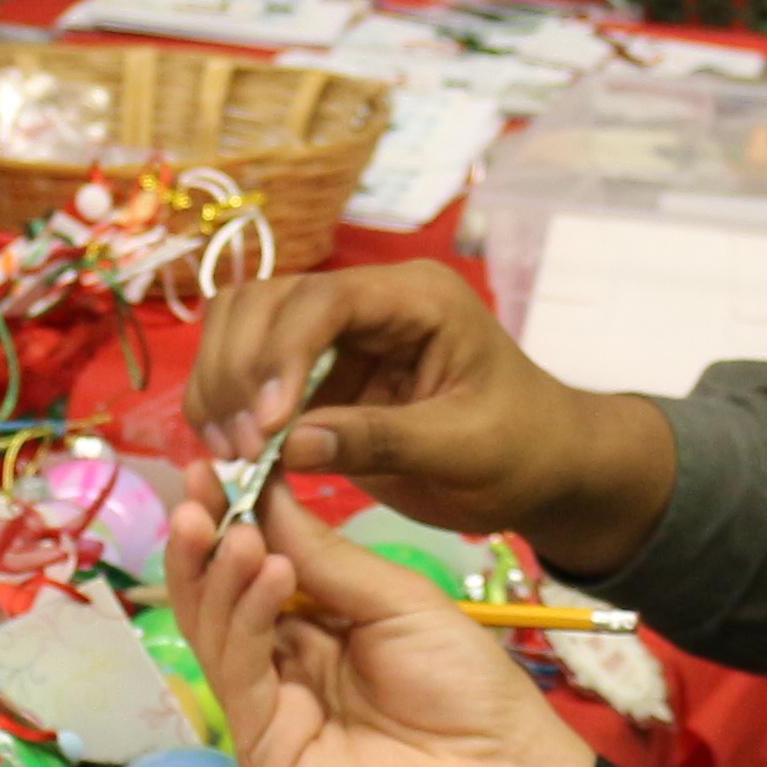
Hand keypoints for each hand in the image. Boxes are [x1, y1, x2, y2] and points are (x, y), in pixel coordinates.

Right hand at [165, 475, 589, 766]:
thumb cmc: (466, 684)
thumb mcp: (397, 600)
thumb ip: (326, 557)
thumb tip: (263, 493)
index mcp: (313, 628)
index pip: (252, 570)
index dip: (230, 520)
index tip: (214, 466)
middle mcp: (280, 667)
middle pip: (218, 601)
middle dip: (205, 542)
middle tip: (199, 488)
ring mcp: (268, 712)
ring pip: (217, 635)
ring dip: (219, 574)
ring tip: (232, 527)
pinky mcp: (265, 752)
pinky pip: (240, 677)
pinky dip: (245, 619)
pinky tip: (265, 571)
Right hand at [184, 263, 678, 576]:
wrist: (545, 468)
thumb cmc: (525, 450)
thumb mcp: (467, 449)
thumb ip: (383, 440)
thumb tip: (289, 444)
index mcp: (416, 299)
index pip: (323, 300)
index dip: (281, 355)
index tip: (268, 426)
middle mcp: (368, 303)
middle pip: (265, 303)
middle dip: (239, 371)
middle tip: (240, 448)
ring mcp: (338, 337)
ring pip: (243, 328)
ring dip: (221, 385)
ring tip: (229, 454)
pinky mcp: (319, 376)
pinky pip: (249, 374)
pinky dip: (227, 407)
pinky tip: (230, 455)